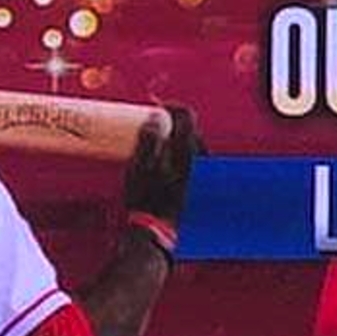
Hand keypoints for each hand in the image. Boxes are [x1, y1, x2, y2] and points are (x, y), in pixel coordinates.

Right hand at [124, 105, 201, 223]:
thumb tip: (154, 118)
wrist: (156, 229)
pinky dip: (178, 153)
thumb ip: (148, 140)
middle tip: (154, 124)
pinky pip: (189, 160)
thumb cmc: (146, 200)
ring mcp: (197, 172)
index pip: (187, 115)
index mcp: (185, 150)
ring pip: (191, 144)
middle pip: (190, 128)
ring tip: (158, 142)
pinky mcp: (193, 185)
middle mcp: (196, 159)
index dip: (172, 107)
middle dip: (173, 122)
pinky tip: (165, 161)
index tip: (157, 108)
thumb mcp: (139, 166)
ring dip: (176, 138)